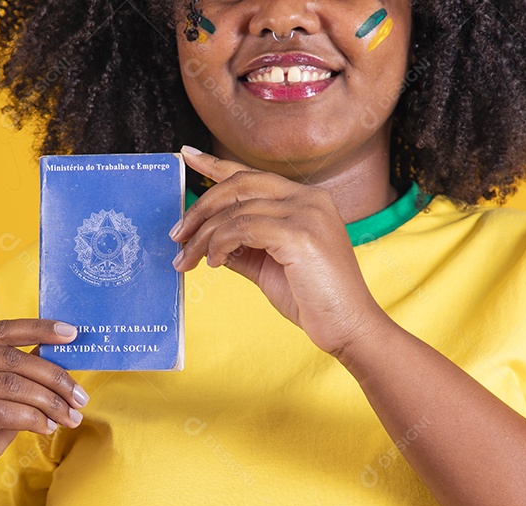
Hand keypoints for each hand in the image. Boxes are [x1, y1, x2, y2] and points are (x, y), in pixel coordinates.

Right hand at [0, 319, 88, 505]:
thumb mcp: (3, 397)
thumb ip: (21, 372)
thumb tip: (58, 350)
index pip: (1, 330)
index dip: (38, 329)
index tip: (71, 333)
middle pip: (10, 360)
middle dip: (53, 377)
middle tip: (80, 396)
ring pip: (9, 386)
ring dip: (49, 402)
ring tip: (70, 417)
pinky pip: (1, 412)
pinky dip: (32, 418)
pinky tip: (48, 428)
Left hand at [171, 147, 388, 357]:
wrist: (348, 327)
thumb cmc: (312, 300)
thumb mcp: (268, 266)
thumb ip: (242, 247)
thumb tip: (207, 242)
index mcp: (305, 200)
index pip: (252, 174)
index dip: (216, 164)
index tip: (187, 157)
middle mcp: (309, 198)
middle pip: (238, 184)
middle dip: (200, 208)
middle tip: (176, 235)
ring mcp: (306, 213)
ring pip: (235, 210)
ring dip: (202, 236)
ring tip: (186, 260)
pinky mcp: (299, 234)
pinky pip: (242, 228)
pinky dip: (219, 244)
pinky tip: (213, 262)